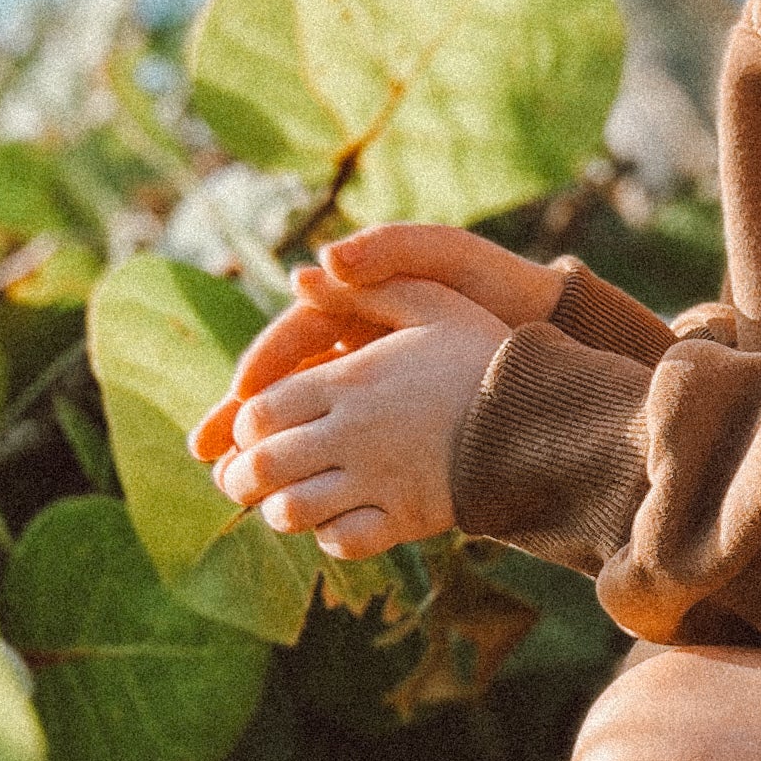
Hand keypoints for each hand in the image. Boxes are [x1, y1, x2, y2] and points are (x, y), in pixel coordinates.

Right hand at [186, 227, 565, 454]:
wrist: (550, 332)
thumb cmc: (493, 289)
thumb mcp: (443, 262)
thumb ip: (385, 253)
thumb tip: (317, 266)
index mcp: (356, 314)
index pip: (292, 342)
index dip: (259, 372)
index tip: (235, 400)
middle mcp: (358, 357)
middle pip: (286, 395)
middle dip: (245, 428)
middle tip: (210, 459)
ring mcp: (378, 402)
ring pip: (309, 434)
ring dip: (271, 463)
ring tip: (239, 492)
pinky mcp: (402, 437)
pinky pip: (348, 462)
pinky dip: (322, 483)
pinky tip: (300, 507)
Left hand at [198, 275, 508, 562]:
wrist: (544, 412)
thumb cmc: (486, 354)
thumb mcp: (431, 301)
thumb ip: (365, 289)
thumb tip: (301, 274)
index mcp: (348, 382)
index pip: (259, 412)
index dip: (241, 428)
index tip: (245, 434)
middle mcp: (350, 433)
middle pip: (264, 466)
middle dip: (241, 478)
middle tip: (240, 482)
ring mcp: (376, 479)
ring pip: (294, 509)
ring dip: (280, 511)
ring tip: (284, 508)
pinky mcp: (406, 518)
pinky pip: (344, 540)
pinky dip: (330, 538)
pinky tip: (336, 526)